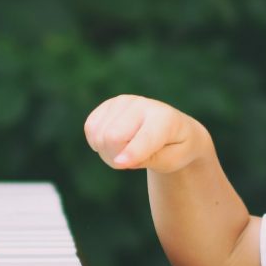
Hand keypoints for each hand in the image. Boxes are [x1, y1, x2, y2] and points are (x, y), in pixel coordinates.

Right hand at [83, 95, 209, 172]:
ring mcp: (124, 101)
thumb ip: (147, 160)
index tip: (120, 164)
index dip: (130, 152)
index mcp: (165, 119)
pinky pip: (90, 127)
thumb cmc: (175, 149)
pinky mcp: (109, 104)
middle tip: (132, 161)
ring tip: (127, 151)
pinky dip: (98, 142)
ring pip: (98, 134)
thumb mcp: (171, 161)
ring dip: (108, 153)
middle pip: (111, 137)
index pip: (143, 137)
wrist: (175, 131)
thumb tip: (119, 160)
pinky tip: (115, 143)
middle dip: (116, 158)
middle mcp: (143, 104)